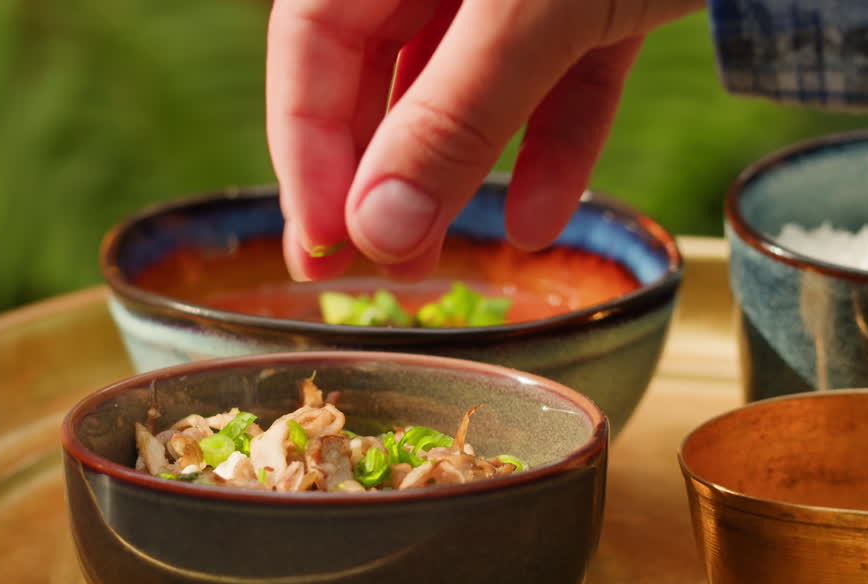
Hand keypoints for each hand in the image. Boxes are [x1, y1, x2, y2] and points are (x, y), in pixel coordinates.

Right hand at [266, 0, 703, 280]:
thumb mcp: (531, 8)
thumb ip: (452, 116)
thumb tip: (376, 233)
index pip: (313, 46)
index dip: (309, 153)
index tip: (323, 252)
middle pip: (383, 69)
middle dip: (383, 175)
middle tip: (375, 272)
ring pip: (470, 82)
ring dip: (461, 171)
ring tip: (447, 258)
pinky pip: (558, 76)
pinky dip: (552, 143)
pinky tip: (541, 218)